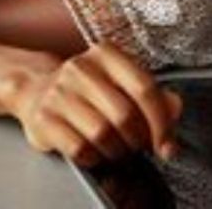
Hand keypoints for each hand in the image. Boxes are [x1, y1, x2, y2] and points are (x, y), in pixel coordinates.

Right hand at [8, 41, 183, 167]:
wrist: (36, 89)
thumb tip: (175, 107)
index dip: (161, 122)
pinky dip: (93, 158)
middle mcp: (81, 68)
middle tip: (137, 145)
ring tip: (116, 148)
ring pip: (102, 135)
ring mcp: (59, 93)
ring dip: (116, 151)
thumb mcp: (120, 81)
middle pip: (125, 116)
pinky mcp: (44, 118)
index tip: (167, 144)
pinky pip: (79, 149)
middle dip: (137, 140)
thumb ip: (151, 94)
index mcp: (106, 54)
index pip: (144, 88)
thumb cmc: (87, 88)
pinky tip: (94, 151)